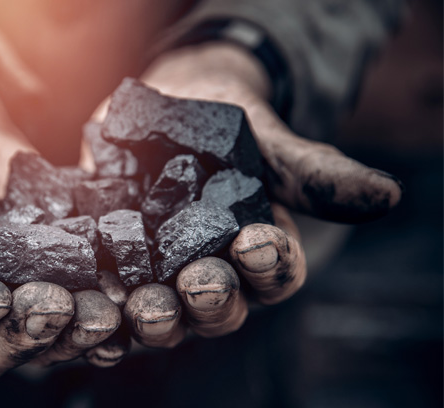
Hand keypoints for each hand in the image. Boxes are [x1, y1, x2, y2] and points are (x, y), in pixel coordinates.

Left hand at [118, 42, 402, 346]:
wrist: (167, 104)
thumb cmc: (227, 121)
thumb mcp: (266, 140)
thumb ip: (311, 171)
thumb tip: (385, 195)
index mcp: (258, 252)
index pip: (276, 274)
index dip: (270, 265)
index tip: (258, 243)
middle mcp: (212, 275)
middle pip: (219, 308)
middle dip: (210, 300)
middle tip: (198, 286)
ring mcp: (160, 275)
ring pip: (164, 313)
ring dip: (156, 317)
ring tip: (144, 307)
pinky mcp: (111, 263)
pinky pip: (108, 296)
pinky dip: (102, 306)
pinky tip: (94, 305)